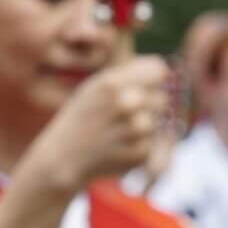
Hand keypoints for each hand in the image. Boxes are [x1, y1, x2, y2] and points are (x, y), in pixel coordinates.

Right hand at [23, 56, 171, 195]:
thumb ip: (126, 75)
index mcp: (112, 83)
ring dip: (145, 126)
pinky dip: (140, 145)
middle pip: (162, 96)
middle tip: (125, 115)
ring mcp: (135, 130)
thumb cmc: (82, 118)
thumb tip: (164, 69)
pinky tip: (119, 146)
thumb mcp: (94, 87)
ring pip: (158, 121)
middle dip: (149, 104)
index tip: (143, 86)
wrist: (64, 158)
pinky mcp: (140, 153)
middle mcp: (126, 104)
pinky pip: (153, 142)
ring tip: (120, 131)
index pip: (159, 70)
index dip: (151, 78)